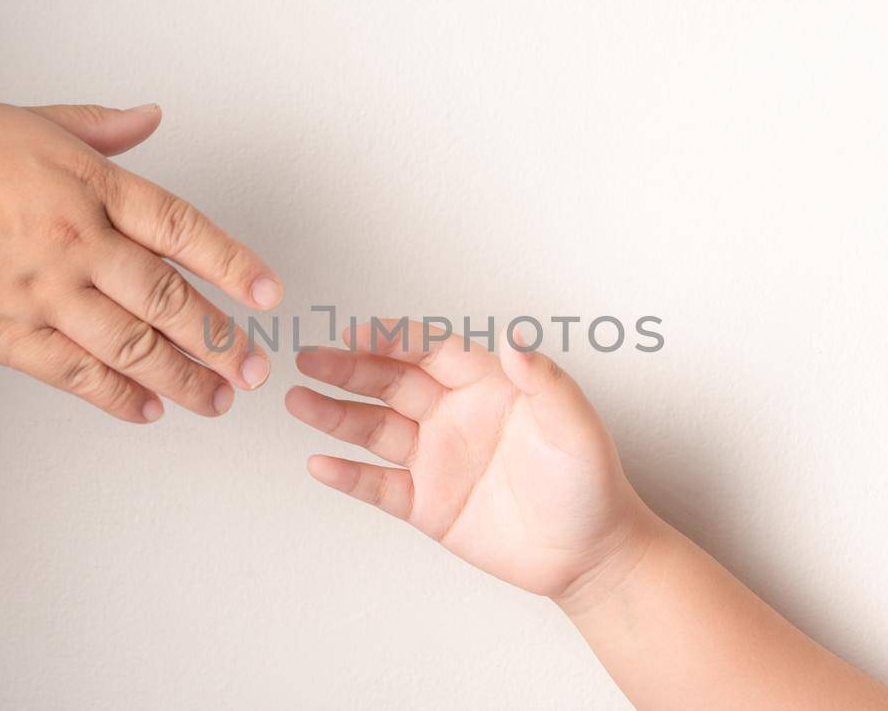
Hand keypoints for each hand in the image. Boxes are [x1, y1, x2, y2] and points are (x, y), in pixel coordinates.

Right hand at [0, 102, 279, 421]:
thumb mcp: (30, 122)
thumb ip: (100, 128)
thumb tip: (151, 118)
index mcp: (89, 187)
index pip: (181, 227)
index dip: (232, 263)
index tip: (268, 294)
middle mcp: (76, 243)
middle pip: (167, 298)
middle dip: (221, 340)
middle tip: (254, 369)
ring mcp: (44, 294)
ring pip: (130, 346)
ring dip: (181, 379)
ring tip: (215, 401)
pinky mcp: (8, 335)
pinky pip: (74, 374)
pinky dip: (115, 397)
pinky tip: (146, 411)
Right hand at [285, 320, 654, 597]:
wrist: (589, 555)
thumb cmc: (589, 483)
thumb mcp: (574, 425)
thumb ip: (544, 380)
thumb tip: (513, 338)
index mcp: (487, 386)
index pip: (431, 352)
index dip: (395, 340)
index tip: (360, 332)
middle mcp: (454, 416)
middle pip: (391, 383)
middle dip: (349, 369)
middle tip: (310, 358)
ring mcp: (437, 459)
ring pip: (375, 429)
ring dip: (335, 414)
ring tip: (298, 400)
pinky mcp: (428, 504)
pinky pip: (379, 485)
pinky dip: (348, 475)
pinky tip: (320, 462)